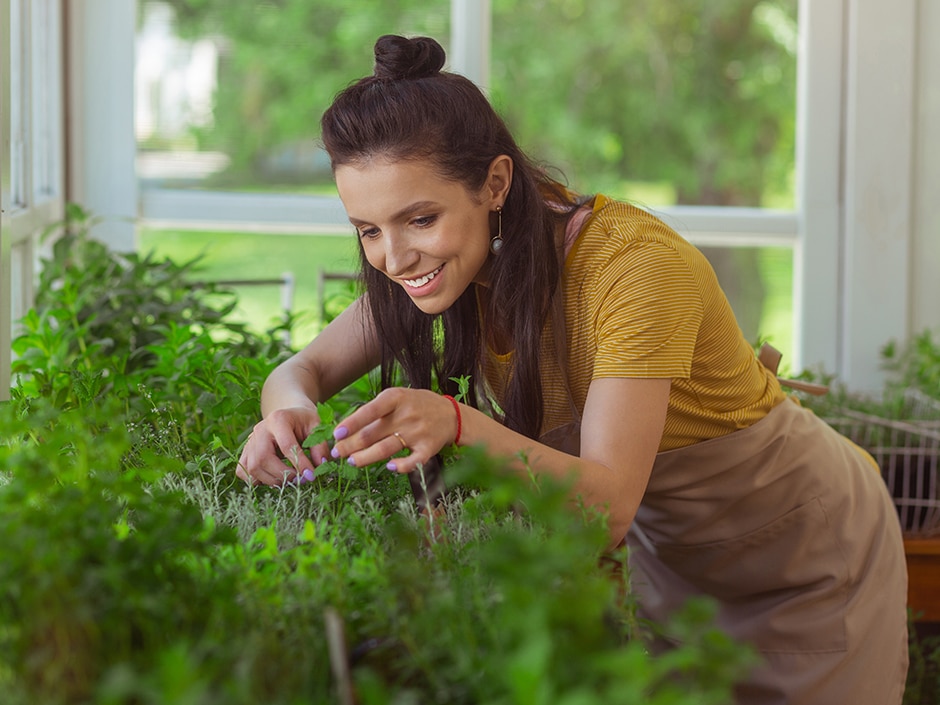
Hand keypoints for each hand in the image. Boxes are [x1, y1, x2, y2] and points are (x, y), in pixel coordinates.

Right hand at [236, 406, 327, 484]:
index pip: (286, 446)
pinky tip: (273, 476)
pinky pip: (243, 472)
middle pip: (263, 459)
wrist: (288, 414)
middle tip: (299, 479)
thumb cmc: (304, 421)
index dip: (299, 463)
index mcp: (278, 419)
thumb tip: (321, 465)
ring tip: (290, 478)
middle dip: (283, 474)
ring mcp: (250, 441)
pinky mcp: (245, 452)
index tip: (311, 475)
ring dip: (272, 480)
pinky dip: (257, 480)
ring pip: (253, 468)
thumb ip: (320, 446)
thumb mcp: (317, 427)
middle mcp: (260, 430)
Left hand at [329, 388, 458, 472]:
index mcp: (396, 398)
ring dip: (366, 457)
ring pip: (386, 448)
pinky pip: (413, 461)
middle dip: (351, 445)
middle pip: (373, 433)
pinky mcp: (428, 448)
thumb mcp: (397, 397)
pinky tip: (389, 468)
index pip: (369, 411)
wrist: (451, 414)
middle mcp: (406, 414)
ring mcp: (418, 432)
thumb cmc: (416, 405)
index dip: (351, 424)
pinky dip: (401, 466)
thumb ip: (375, 410)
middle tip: (337, 453)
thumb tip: (346, 429)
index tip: (336, 434)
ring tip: (352, 461)